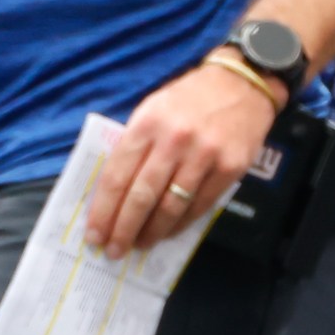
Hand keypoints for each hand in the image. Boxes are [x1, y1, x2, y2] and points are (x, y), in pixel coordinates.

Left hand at [87, 61, 277, 257]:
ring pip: (171, 205)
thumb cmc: (187, 99)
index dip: (103, 209)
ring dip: (151, 232)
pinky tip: (167, 233)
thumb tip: (113, 190)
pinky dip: (180, 224)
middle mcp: (173, 141)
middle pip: (141, 195)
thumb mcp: (150, 110)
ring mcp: (204, 155)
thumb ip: (133, 145)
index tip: (93, 233)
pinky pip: (200, 205)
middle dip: (123, 228)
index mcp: (145, 125)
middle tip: (112, 250)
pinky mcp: (230, 168)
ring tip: (139, 246)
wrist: (242, 84)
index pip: (116, 176)